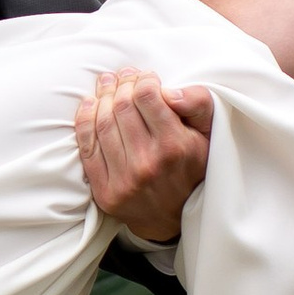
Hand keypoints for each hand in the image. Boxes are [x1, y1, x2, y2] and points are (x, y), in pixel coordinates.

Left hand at [74, 72, 211, 245]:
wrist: (174, 217)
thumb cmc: (191, 167)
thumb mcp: (208, 134)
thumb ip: (197, 104)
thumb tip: (169, 90)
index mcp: (175, 146)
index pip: (146, 97)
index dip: (142, 80)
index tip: (145, 78)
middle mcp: (148, 164)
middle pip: (122, 106)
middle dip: (121, 84)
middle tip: (122, 77)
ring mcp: (124, 180)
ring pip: (102, 123)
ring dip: (102, 97)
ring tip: (107, 85)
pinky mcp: (104, 192)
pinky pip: (87, 147)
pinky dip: (84, 120)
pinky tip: (90, 104)